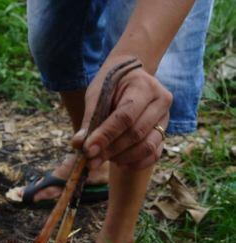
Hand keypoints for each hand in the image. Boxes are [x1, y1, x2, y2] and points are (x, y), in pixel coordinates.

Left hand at [73, 56, 172, 170]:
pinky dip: (136, 164)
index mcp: (144, 86)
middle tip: (91, 161)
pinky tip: (119, 164)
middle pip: (136, 133)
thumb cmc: (111, 84)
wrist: (130, 78)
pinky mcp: (164, 132)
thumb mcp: (97, 94)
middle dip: (111, 150)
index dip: (106, 136)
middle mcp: (160, 101)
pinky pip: (154, 154)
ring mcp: (165, 118)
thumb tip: (78, 144)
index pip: (125, 116)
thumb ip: (90, 119)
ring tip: (103, 158)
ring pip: (147, 146)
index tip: (88, 150)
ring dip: (122, 158)